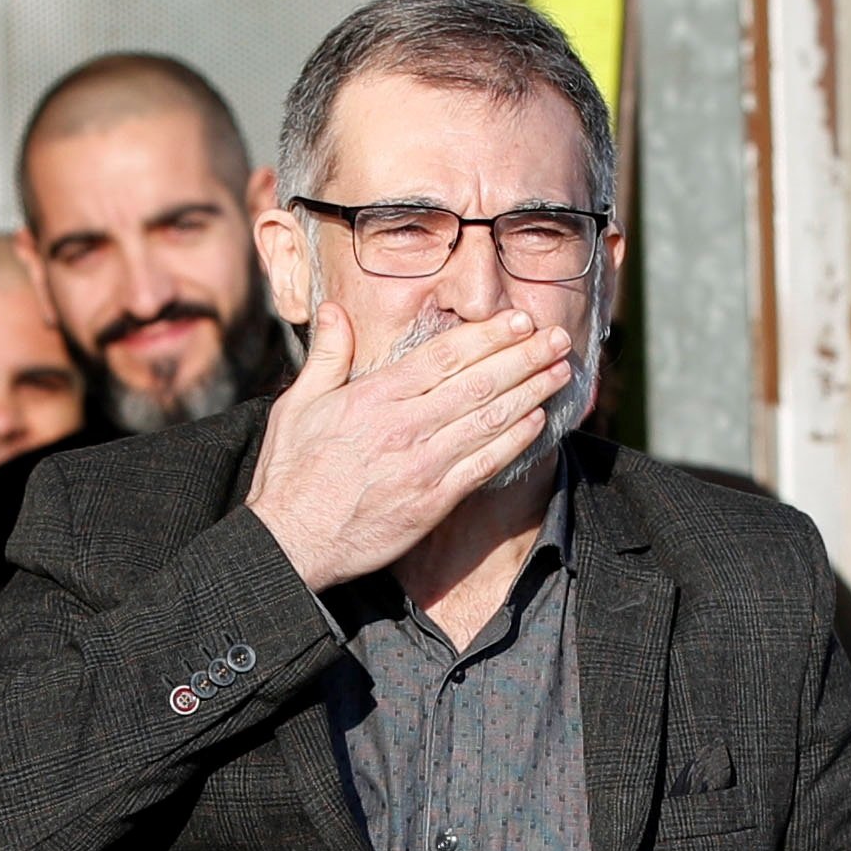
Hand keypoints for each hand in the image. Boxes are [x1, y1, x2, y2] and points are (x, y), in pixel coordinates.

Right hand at [241, 302, 575, 591]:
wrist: (291, 540)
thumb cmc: (290, 473)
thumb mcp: (297, 405)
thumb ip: (327, 355)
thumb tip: (335, 309)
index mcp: (375, 396)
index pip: (444, 356)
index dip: (488, 336)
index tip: (519, 320)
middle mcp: (405, 425)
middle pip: (478, 382)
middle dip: (524, 357)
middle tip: (558, 338)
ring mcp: (423, 465)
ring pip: (489, 419)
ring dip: (531, 392)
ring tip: (560, 372)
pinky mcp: (433, 501)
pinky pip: (484, 465)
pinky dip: (515, 441)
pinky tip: (538, 421)